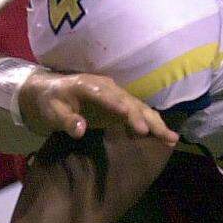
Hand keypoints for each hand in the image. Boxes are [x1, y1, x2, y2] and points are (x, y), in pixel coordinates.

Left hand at [18, 71, 177, 145]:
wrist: (53, 92)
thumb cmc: (52, 102)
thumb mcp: (52, 111)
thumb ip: (66, 120)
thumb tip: (79, 130)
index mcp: (88, 85)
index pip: (105, 95)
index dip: (118, 105)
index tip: (130, 118)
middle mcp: (107, 87)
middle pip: (128, 101)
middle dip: (142, 117)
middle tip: (155, 133)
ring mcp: (116, 95)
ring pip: (139, 108)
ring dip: (155, 122)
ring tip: (171, 138)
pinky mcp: (121, 105)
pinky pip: (140, 113)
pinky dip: (153, 124)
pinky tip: (167, 137)